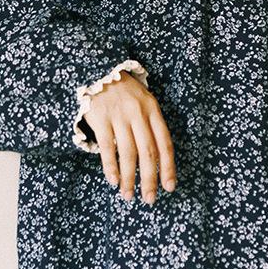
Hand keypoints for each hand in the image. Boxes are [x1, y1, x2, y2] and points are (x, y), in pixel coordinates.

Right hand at [82, 71, 176, 204]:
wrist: (98, 69)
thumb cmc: (124, 92)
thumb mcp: (144, 102)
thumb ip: (151, 126)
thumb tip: (157, 161)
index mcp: (153, 110)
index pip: (165, 143)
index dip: (168, 167)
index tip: (169, 188)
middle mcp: (138, 113)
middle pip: (148, 152)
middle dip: (150, 179)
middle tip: (149, 199)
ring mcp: (119, 116)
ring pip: (128, 153)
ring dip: (129, 178)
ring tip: (129, 196)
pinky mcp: (100, 118)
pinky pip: (108, 147)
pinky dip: (111, 166)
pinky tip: (114, 181)